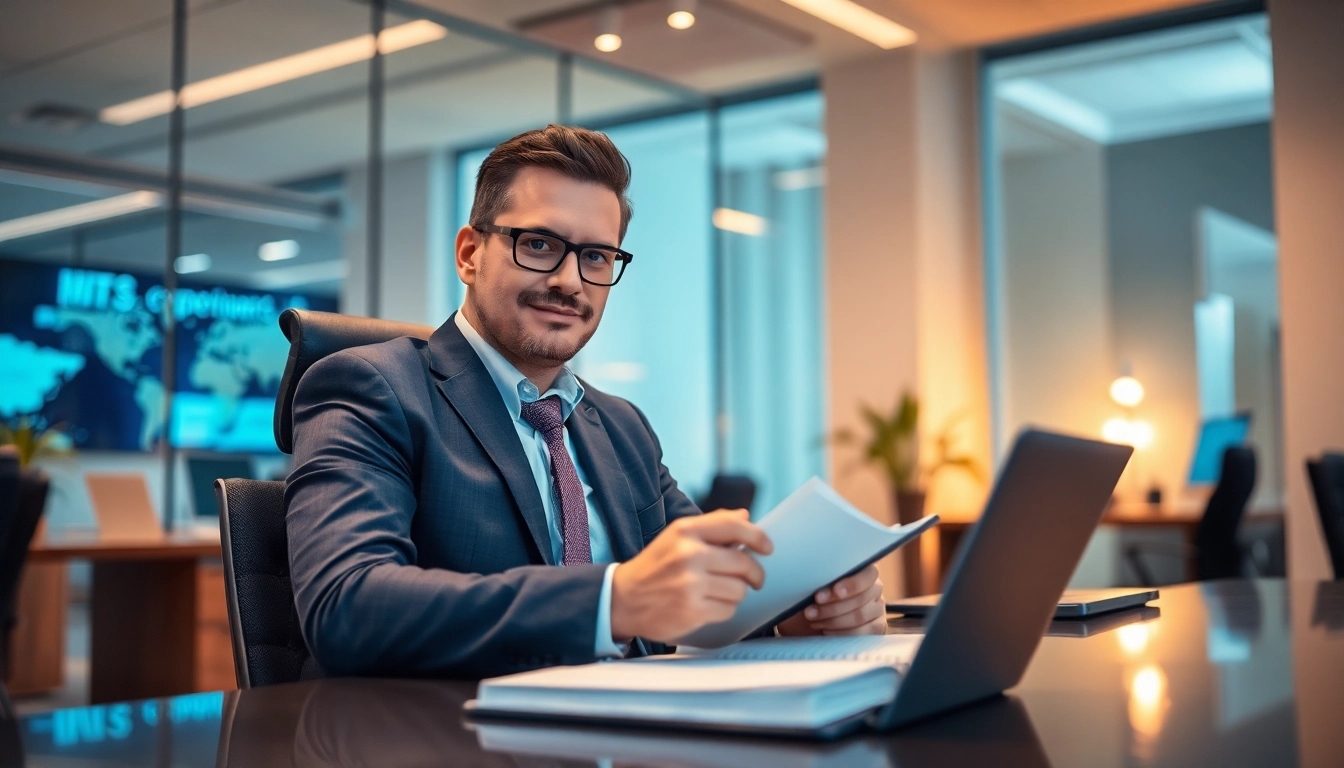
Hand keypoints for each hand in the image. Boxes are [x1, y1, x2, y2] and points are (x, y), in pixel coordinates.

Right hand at [611, 509, 771, 643]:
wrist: (623, 599)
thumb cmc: (655, 566)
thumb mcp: (677, 537)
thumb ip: (712, 526)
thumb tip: (745, 516)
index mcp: (686, 530)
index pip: (734, 525)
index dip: (758, 536)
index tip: (767, 547)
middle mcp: (689, 554)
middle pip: (743, 562)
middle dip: (754, 573)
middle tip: (754, 579)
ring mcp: (690, 583)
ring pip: (739, 588)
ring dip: (736, 592)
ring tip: (720, 591)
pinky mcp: (692, 610)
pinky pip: (728, 609)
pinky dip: (724, 609)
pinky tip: (709, 604)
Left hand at [777, 565, 886, 636]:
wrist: (807, 619)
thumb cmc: (810, 595)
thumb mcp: (811, 583)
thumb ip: (818, 576)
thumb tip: (809, 572)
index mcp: (862, 570)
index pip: (868, 574)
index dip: (851, 584)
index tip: (831, 592)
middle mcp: (874, 588)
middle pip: (861, 598)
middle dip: (832, 606)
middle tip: (809, 611)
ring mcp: (877, 608)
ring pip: (860, 616)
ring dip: (833, 620)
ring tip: (813, 621)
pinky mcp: (876, 627)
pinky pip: (864, 633)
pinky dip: (842, 633)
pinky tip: (826, 631)